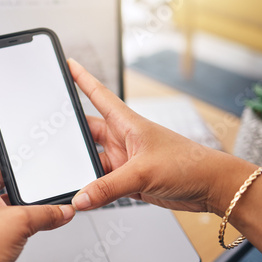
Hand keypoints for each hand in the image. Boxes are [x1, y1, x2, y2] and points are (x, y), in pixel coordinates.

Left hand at [0, 97, 74, 261]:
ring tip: (32, 173)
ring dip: (17, 179)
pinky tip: (33, 208)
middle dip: (6, 148)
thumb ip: (45, 213)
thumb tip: (65, 208)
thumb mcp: (17, 224)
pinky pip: (8, 206)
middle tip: (14, 134)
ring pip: (3, 185)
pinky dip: (21, 203)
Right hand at [68, 58, 257, 215]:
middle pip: (88, 133)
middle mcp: (123, 139)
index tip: (68, 65)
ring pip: (93, 162)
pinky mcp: (128, 180)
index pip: (98, 95)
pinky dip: (93, 190)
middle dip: (71, 137)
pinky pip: (102, 183)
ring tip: (70, 178)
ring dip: (83, 170)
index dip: (82, 78)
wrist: (211, 187)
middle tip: (51, 141)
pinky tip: (86, 196)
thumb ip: (108, 187)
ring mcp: (124, 160)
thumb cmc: (189, 164)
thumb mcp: (143, 173)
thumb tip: (81, 197)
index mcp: (127, 123)